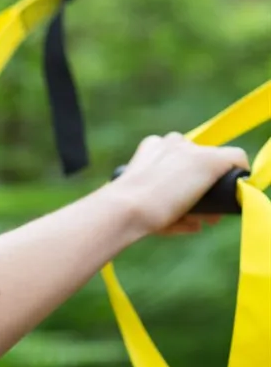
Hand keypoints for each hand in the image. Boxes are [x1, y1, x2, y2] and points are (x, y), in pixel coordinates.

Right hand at [112, 132, 249, 234]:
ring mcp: (192, 150)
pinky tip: (233, 192)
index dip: (184, 177)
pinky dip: (240, 172)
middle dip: (200, 181)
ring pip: (215, 161)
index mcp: (151, 148)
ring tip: (210, 214)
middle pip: (198, 157)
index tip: (183, 196)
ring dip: (214, 183)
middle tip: (199, 208)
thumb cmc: (132, 212)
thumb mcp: (146, 203)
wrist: (127, 208)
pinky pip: (236, 158)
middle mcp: (173, 143)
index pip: (178, 156)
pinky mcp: (211, 160)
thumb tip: (196, 224)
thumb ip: (169, 208)